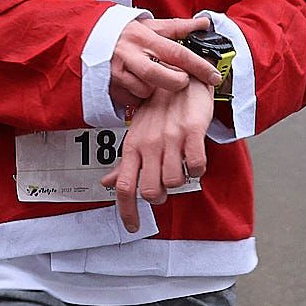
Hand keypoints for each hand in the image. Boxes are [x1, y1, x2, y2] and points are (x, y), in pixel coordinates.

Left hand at [100, 81, 213, 231]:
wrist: (182, 78)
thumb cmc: (158, 110)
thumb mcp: (137, 135)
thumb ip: (125, 163)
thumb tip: (106, 184)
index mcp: (133, 146)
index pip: (124, 187)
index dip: (127, 212)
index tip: (133, 227)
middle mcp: (149, 144)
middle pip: (150, 191)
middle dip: (160, 196)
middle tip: (166, 184)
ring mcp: (170, 138)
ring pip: (174, 182)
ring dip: (181, 181)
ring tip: (182, 166)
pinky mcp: (192, 132)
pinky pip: (196, 166)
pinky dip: (198, 169)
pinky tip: (195, 159)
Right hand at [109, 16, 217, 114]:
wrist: (85, 38)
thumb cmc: (121, 33)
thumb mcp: (148, 25)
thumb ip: (177, 27)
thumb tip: (203, 22)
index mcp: (143, 37)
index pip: (178, 53)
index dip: (199, 66)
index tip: (213, 75)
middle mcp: (130, 54)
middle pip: (163, 77)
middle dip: (176, 82)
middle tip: (180, 80)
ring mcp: (118, 72)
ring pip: (147, 90)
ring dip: (154, 88)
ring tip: (149, 76)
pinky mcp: (110, 87)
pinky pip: (133, 99)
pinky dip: (138, 95)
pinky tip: (135, 83)